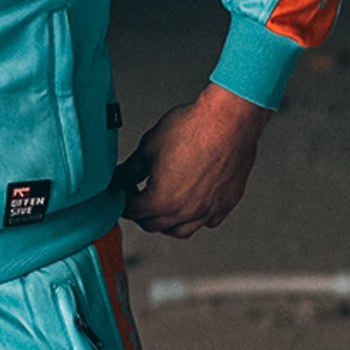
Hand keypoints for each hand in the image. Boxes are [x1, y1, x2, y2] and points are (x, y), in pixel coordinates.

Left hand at [117, 82, 270, 237]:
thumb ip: (129, 169)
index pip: (132, 211)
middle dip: (141, 212)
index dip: (123, 199)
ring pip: (180, 230)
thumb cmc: (194, 128)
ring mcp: (208, 210)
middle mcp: (186, 212)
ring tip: (161, 205)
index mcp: (162, 201)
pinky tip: (190, 204)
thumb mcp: (149, 147)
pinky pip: (206, 222)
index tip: (124, 190)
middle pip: (153, 224)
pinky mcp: (226, 204)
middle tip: (139, 195)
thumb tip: (120, 177)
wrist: (229, 119)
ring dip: (166, 222)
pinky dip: (195, 218)